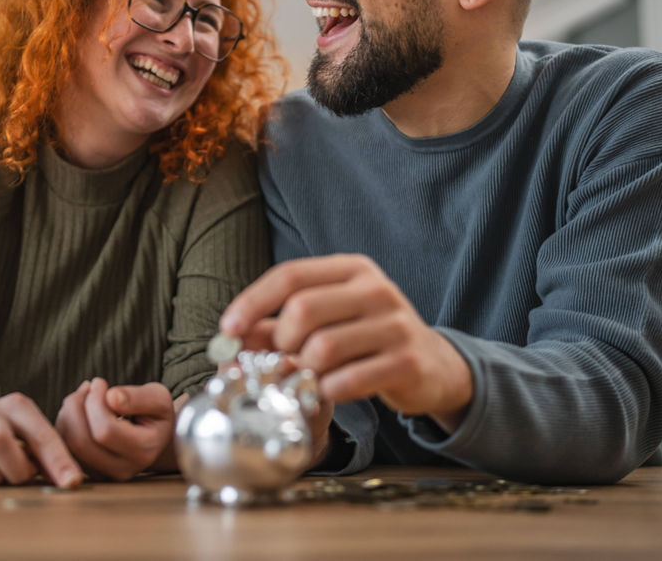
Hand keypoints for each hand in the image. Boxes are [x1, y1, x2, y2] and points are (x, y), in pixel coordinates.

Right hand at [0, 393, 82, 487]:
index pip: (40, 433)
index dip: (57, 460)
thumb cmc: (4, 434)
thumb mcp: (28, 434)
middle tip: (23, 476)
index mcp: (16, 406)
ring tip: (0, 475)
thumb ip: (49, 453)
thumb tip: (70, 481)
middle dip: (16, 470)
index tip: (71, 482)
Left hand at [55, 379, 175, 480]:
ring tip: (83, 395)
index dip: (96, 402)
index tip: (100, 382)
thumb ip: (138, 397)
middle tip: (88, 387)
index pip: (105, 431)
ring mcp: (103, 474)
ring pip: (69, 446)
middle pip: (82, 441)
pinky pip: (65, 448)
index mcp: (143, 451)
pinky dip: (65, 423)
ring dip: (69, 413)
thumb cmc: (155, 413)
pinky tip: (79, 409)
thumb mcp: (158, 398)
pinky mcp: (88, 471)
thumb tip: (112, 398)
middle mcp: (123, 470)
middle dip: (77, 406)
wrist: (154, 435)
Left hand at [219, 254, 473, 430]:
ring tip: (308, 376)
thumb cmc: (368, 339)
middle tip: (284, 359)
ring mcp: (395, 324)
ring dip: (303, 370)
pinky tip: (330, 391)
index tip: (228, 328)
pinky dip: (328, 390)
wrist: (433, 365)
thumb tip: (231, 338)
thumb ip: (279, 325)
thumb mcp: (328, 320)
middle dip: (281, 341)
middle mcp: (376, 289)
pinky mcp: (407, 361)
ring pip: (323, 347)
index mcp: (352, 269)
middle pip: (303, 309)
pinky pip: (350, 379)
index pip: (291, 275)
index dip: (253, 301)